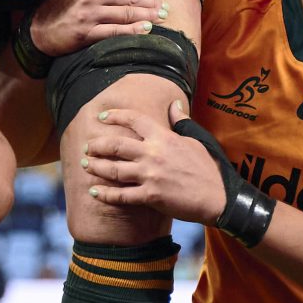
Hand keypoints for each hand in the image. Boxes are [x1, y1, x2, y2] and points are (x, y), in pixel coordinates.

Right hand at [24, 0, 164, 58]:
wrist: (39, 29)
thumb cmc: (60, 3)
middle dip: (151, 2)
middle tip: (164, 7)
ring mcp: (88, 14)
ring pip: (126, 13)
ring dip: (147, 15)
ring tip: (160, 17)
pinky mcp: (87, 34)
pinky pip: (116, 31)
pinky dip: (134, 31)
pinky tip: (146, 30)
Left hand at [76, 102, 226, 221]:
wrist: (217, 198)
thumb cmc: (208, 168)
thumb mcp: (197, 139)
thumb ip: (182, 122)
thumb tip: (175, 104)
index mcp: (164, 137)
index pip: (134, 120)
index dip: (115, 116)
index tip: (102, 117)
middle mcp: (153, 154)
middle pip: (116, 145)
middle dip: (97, 145)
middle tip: (87, 147)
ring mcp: (150, 176)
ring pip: (114, 170)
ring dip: (96, 167)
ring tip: (84, 164)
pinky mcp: (150, 196)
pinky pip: (121, 195)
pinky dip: (105, 194)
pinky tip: (94, 192)